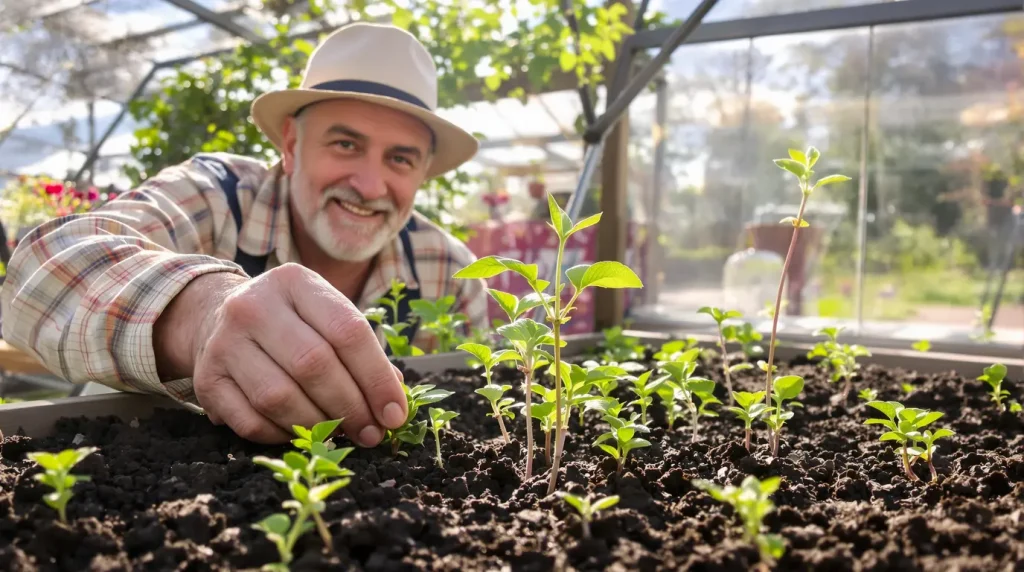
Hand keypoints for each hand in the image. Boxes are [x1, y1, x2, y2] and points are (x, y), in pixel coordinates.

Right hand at [155, 263, 407, 445]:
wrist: (217, 317)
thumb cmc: (291, 322)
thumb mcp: (325, 316)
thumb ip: (361, 351)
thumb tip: (392, 400)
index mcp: (294, 282)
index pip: (347, 331)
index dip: (376, 378)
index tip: (395, 413)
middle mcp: (254, 305)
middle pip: (313, 364)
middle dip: (351, 407)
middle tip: (371, 433)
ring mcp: (224, 342)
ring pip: (279, 397)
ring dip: (318, 426)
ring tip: (341, 436)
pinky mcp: (205, 379)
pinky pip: (250, 422)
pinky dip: (281, 436)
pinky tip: (300, 434)